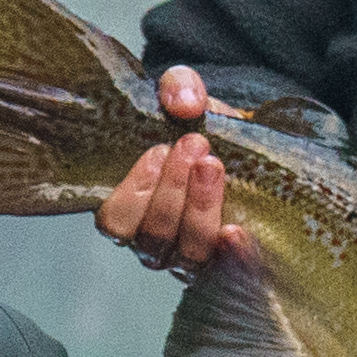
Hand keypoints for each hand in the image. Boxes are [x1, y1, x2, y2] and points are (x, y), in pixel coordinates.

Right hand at [90, 64, 239, 275]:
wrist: (241, 141)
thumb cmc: (197, 125)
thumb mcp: (186, 96)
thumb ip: (179, 87)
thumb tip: (183, 104)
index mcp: (128, 206)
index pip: (115, 222)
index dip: (134, 193)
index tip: (158, 152)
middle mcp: (154, 238)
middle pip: (152, 237)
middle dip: (172, 190)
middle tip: (194, 145)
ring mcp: (190, 253)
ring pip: (187, 252)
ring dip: (200, 209)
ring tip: (214, 167)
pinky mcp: (227, 258)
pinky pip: (226, 269)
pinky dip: (231, 254)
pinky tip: (235, 232)